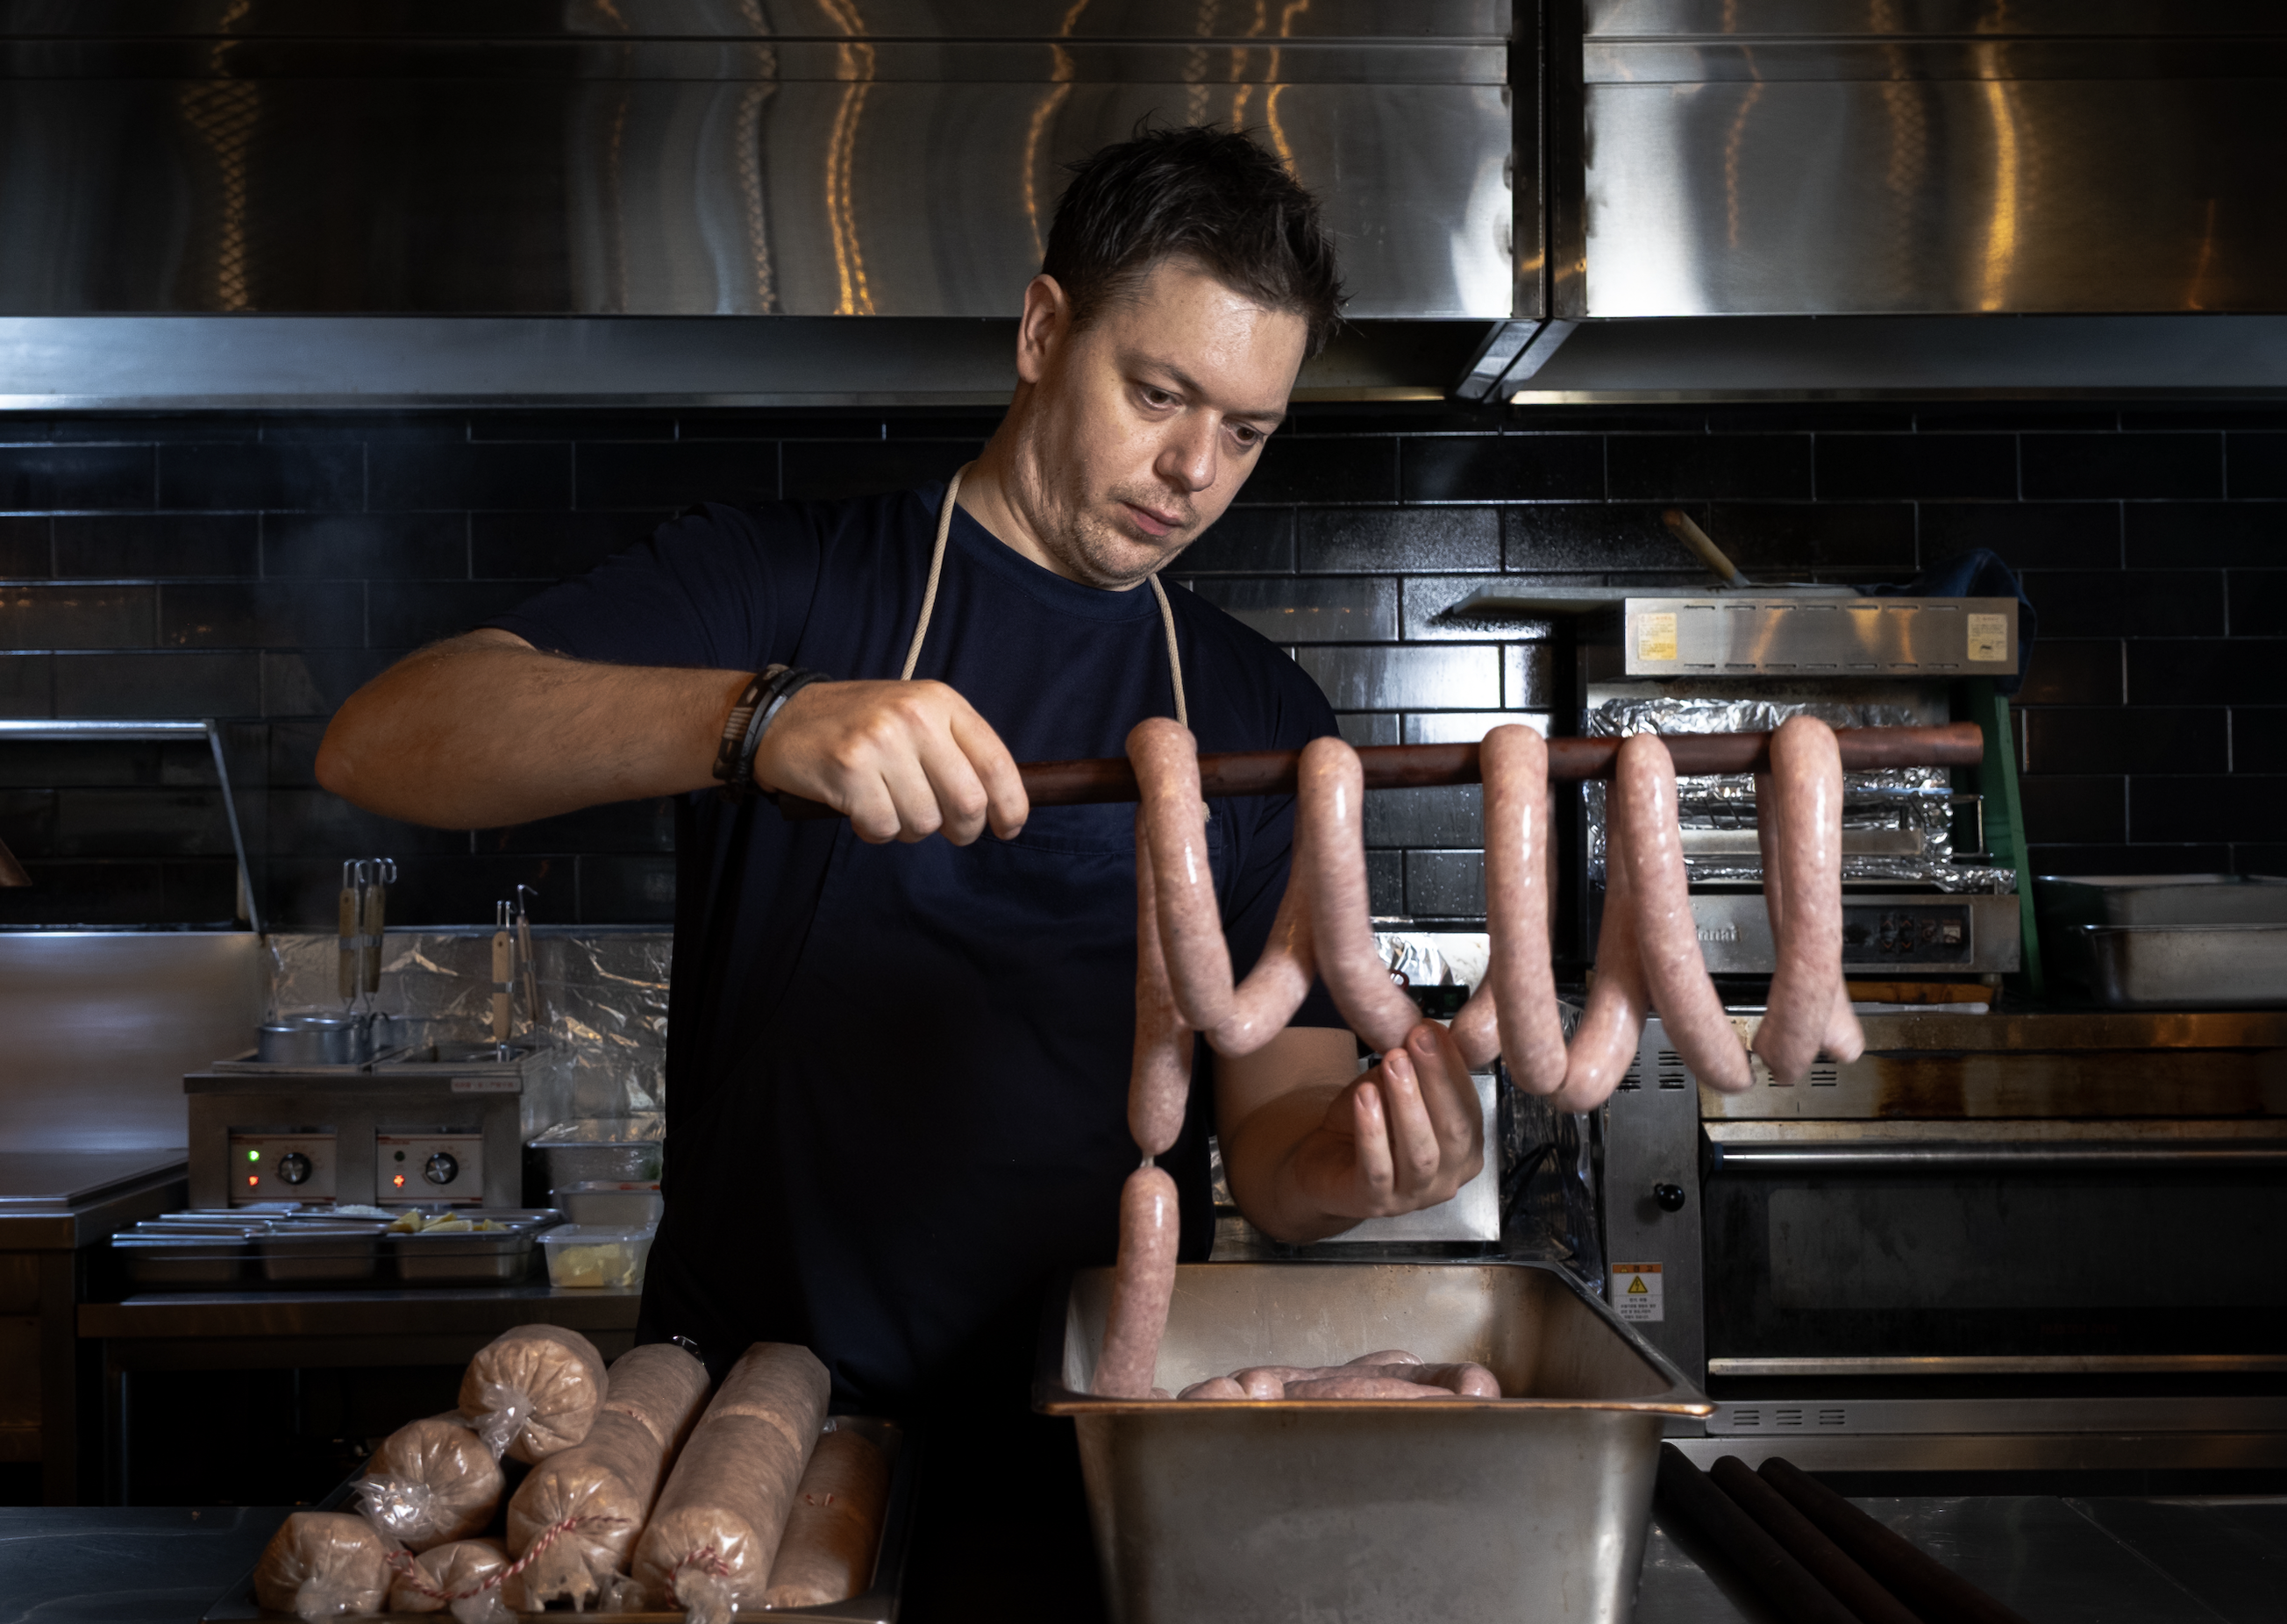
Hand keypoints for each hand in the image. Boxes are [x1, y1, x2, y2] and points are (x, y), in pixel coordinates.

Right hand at [750, 679, 1027, 844]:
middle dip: (963, 830)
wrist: (784, 717)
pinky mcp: (849, 769)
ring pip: (925, 822)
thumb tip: (999, 805)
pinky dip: (876, 830)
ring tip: (888, 804)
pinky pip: (884, 828)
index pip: (996, 763)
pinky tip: (860, 808)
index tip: (1008, 828)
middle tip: (948, 831)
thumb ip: (956, 750)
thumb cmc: (859, 725)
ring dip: (910, 829)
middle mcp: (915, 716)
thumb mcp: (916, 716)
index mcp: (941, 702)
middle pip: (967, 802)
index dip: (1011, 806)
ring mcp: (881, 740)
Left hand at [1287, 1022, 1483, 1221]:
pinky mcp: (1373, 1203)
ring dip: (1408, 1103)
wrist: (1323, 1165)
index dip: (1453, 1067)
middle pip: (1453, 1130)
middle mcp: (1447, 1178)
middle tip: (1419, 1040)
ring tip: (1394, 1063)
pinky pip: (1377, 1168)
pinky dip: (1372, 1131)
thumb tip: (1430, 1030)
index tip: (1434, 1030)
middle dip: (1437, 1080)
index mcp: (1464, 1150)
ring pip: (1421, 1153)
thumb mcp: (1395, 1090)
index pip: (1469, 1107)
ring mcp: (1412, 1196)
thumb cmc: (1367, 1127)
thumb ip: (1416, 1067)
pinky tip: (1365, 1097)